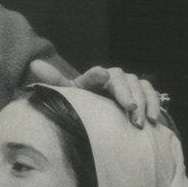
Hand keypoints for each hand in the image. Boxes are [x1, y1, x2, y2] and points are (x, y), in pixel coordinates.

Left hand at [29, 59, 162, 127]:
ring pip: (138, 85)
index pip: (95, 74)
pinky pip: (151, 93)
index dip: (98, 75)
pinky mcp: (143, 92)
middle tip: (129, 109)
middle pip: (121, 78)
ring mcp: (130, 83)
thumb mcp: (70, 96)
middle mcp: (113, 77)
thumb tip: (34, 64)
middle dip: (126, 93)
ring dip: (141, 103)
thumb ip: (55, 82)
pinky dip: (153, 104)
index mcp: (92, 79)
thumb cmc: (84, 106)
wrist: (104, 118)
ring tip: (139, 122)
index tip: (102, 76)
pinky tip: (152, 119)